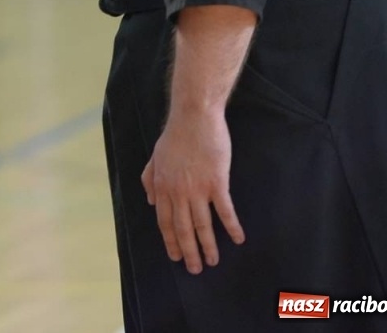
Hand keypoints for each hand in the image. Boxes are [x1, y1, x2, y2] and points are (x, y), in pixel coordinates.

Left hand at [140, 107, 245, 273]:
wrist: (194, 117)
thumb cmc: (175, 135)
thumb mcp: (155, 157)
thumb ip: (149, 179)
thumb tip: (150, 201)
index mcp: (162, 186)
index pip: (165, 221)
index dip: (170, 240)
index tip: (176, 256)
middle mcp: (178, 191)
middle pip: (183, 229)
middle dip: (189, 251)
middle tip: (195, 269)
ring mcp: (197, 188)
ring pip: (202, 225)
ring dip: (209, 246)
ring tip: (213, 261)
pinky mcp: (217, 182)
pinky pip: (225, 210)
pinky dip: (231, 226)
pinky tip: (237, 239)